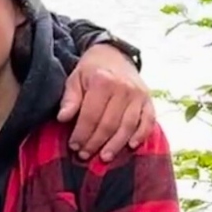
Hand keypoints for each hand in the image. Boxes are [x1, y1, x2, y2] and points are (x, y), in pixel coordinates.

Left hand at [58, 43, 155, 163]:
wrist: (115, 55)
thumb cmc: (92, 71)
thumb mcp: (75, 79)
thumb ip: (70, 99)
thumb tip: (63, 118)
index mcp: (103, 81)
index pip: (91, 115)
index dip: (81, 134)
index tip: (74, 146)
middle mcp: (124, 88)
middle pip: (109, 124)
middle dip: (95, 143)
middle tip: (85, 155)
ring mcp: (139, 95)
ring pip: (128, 126)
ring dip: (115, 145)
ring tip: (104, 157)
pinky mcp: (149, 100)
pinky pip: (148, 121)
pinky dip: (141, 135)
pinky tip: (131, 146)